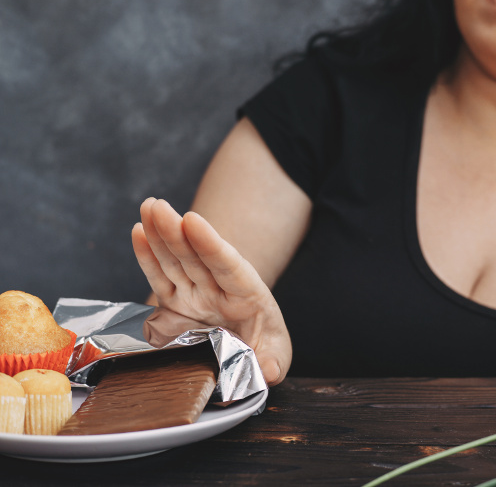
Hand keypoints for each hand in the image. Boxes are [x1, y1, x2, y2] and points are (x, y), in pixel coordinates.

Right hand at [131, 198, 291, 384]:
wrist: (253, 351)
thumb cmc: (265, 349)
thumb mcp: (276, 357)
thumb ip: (273, 362)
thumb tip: (268, 369)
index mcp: (247, 297)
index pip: (228, 267)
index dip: (210, 244)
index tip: (192, 220)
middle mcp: (218, 290)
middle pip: (196, 257)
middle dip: (176, 232)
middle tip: (158, 206)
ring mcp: (196, 293)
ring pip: (177, 260)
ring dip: (161, 234)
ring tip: (148, 207)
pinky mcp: (177, 301)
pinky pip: (161, 277)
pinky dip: (149, 256)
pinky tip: (138, 232)